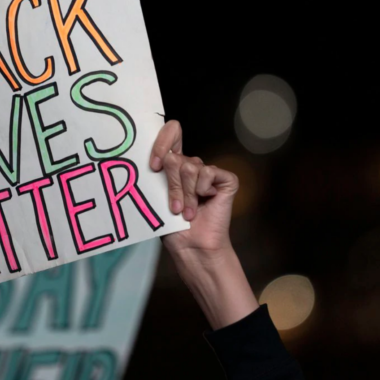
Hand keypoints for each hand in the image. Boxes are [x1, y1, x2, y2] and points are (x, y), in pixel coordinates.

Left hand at [150, 120, 238, 259]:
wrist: (191, 245)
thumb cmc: (172, 225)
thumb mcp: (157, 196)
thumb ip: (157, 174)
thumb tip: (156, 158)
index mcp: (173, 166)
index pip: (170, 133)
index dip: (161, 143)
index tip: (154, 166)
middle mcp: (192, 165)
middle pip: (175, 158)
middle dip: (172, 186)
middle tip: (174, 207)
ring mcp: (209, 172)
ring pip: (190, 168)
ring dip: (186, 195)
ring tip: (187, 212)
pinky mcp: (226, 179)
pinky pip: (208, 172)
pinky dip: (202, 190)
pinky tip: (206, 201)